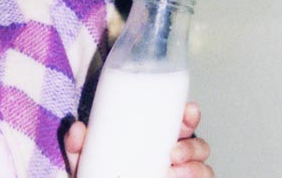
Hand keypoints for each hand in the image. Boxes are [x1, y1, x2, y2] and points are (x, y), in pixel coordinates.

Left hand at [63, 102, 212, 177]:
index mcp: (156, 137)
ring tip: (172, 174)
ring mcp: (181, 174)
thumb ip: (78, 144)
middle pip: (199, 144)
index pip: (181, 121)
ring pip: (203, 168)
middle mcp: (174, 154)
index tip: (188, 110)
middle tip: (173, 154)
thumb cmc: (99, 173)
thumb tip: (77, 129)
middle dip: (193, 146)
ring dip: (195, 169)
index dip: (190, 114)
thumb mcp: (87, 157)